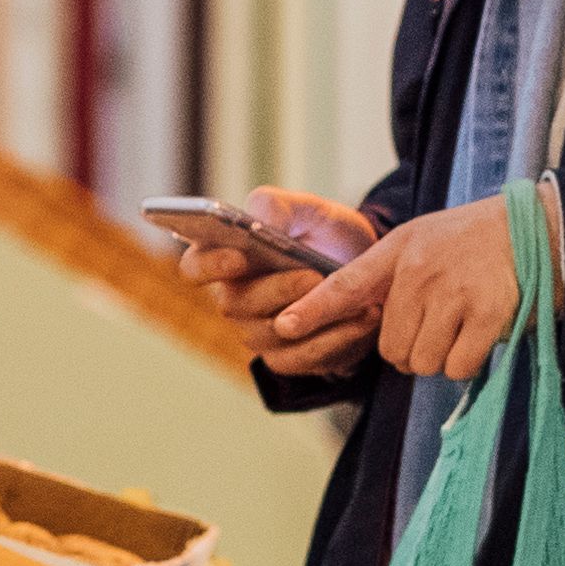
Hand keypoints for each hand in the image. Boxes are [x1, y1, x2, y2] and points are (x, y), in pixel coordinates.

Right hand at [174, 188, 378, 380]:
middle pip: (236, 304)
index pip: (195, 266)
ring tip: (353, 298)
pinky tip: (363, 319)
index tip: (239, 256)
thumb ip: (277, 206)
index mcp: (226, 258)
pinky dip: (336, 340)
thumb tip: (253, 220)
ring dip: (313, 318)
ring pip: (272, 335)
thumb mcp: (309, 209)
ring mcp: (258, 333)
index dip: (209, 265)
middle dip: (276, 290)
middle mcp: (235, 300)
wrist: (369, 268)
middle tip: (313, 276)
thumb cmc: (326, 235)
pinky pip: (303, 358)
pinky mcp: (288, 358)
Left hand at [281, 198, 525, 382]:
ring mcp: (454, 293)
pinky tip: (480, 334)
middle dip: (410, 349)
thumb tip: (360, 325)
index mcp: (398, 250)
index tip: (284, 326)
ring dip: (440, 358)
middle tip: (436, 326)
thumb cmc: (471, 242)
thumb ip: (387, 277)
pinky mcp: (487, 314)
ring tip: (460, 325)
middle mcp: (420, 271)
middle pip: (391, 349)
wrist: (535, 229)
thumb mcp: (420, 241)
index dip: (314, 309)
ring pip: (423, 362)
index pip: (346, 284)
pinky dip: (468, 362)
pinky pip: (459, 366)